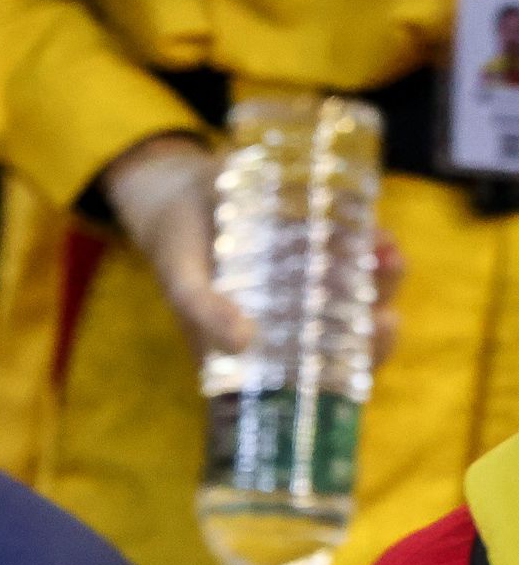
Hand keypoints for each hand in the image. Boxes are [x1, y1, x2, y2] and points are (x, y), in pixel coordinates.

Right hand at [102, 130, 405, 366]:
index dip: (358, 362)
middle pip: (352, 334)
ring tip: (386, 255)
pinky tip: (379, 234)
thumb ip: (205, 312)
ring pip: (363, 292)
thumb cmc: (176, 249)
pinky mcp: (319, 243)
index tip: (377, 336)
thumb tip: (243, 342)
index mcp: (264, 344)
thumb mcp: (183, 282)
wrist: (177, 192)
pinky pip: (358, 250)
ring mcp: (311, 281)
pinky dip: (375, 243)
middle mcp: (294, 318)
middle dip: (380, 324)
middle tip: (386, 313)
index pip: (318, 372)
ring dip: (386, 279)